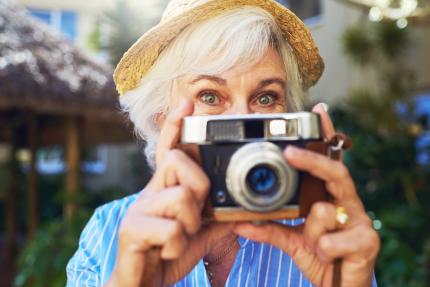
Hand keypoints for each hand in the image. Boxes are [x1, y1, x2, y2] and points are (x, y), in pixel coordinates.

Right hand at [107, 100, 233, 286]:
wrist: (141, 284)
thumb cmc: (168, 253)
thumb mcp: (199, 234)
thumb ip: (217, 218)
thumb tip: (246, 210)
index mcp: (166, 189)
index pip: (169, 150)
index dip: (176, 127)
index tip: (186, 103)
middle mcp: (150, 192)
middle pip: (179, 163)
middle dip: (198, 189)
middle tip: (194, 216)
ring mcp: (138, 209)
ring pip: (180, 197)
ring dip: (189, 225)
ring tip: (180, 237)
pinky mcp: (132, 230)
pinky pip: (171, 230)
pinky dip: (178, 246)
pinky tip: (168, 251)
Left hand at [234, 103, 379, 286]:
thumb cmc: (321, 257)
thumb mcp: (291, 240)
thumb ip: (269, 230)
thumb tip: (240, 223)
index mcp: (329, 197)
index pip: (329, 160)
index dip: (326, 135)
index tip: (318, 110)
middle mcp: (346, 203)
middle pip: (335, 170)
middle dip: (312, 161)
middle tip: (290, 153)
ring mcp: (359, 220)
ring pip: (326, 210)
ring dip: (311, 231)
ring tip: (314, 245)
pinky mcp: (367, 241)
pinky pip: (332, 240)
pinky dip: (321, 249)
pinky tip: (325, 256)